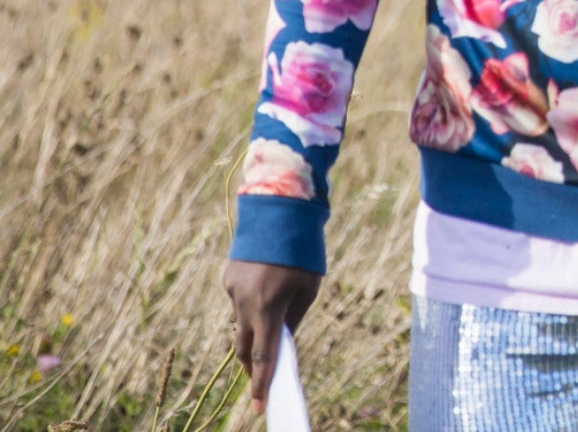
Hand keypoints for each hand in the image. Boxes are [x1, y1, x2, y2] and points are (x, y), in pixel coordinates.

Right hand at [223, 258, 320, 411]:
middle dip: (252, 365)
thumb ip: (294, 316)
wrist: (278, 210)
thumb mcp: (309, 287)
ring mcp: (232, 290)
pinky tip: (265, 289)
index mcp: (268, 307)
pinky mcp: (227, 278)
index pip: (264, 355)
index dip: (261, 382)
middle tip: (260, 378)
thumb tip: (283, 338)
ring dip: (253, 330)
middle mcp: (244, 303)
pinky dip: (250, 305)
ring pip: (240, 322)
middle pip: (244, 346)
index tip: (259, 406)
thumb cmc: (303, 251)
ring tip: (270, 325)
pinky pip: (239, 300)